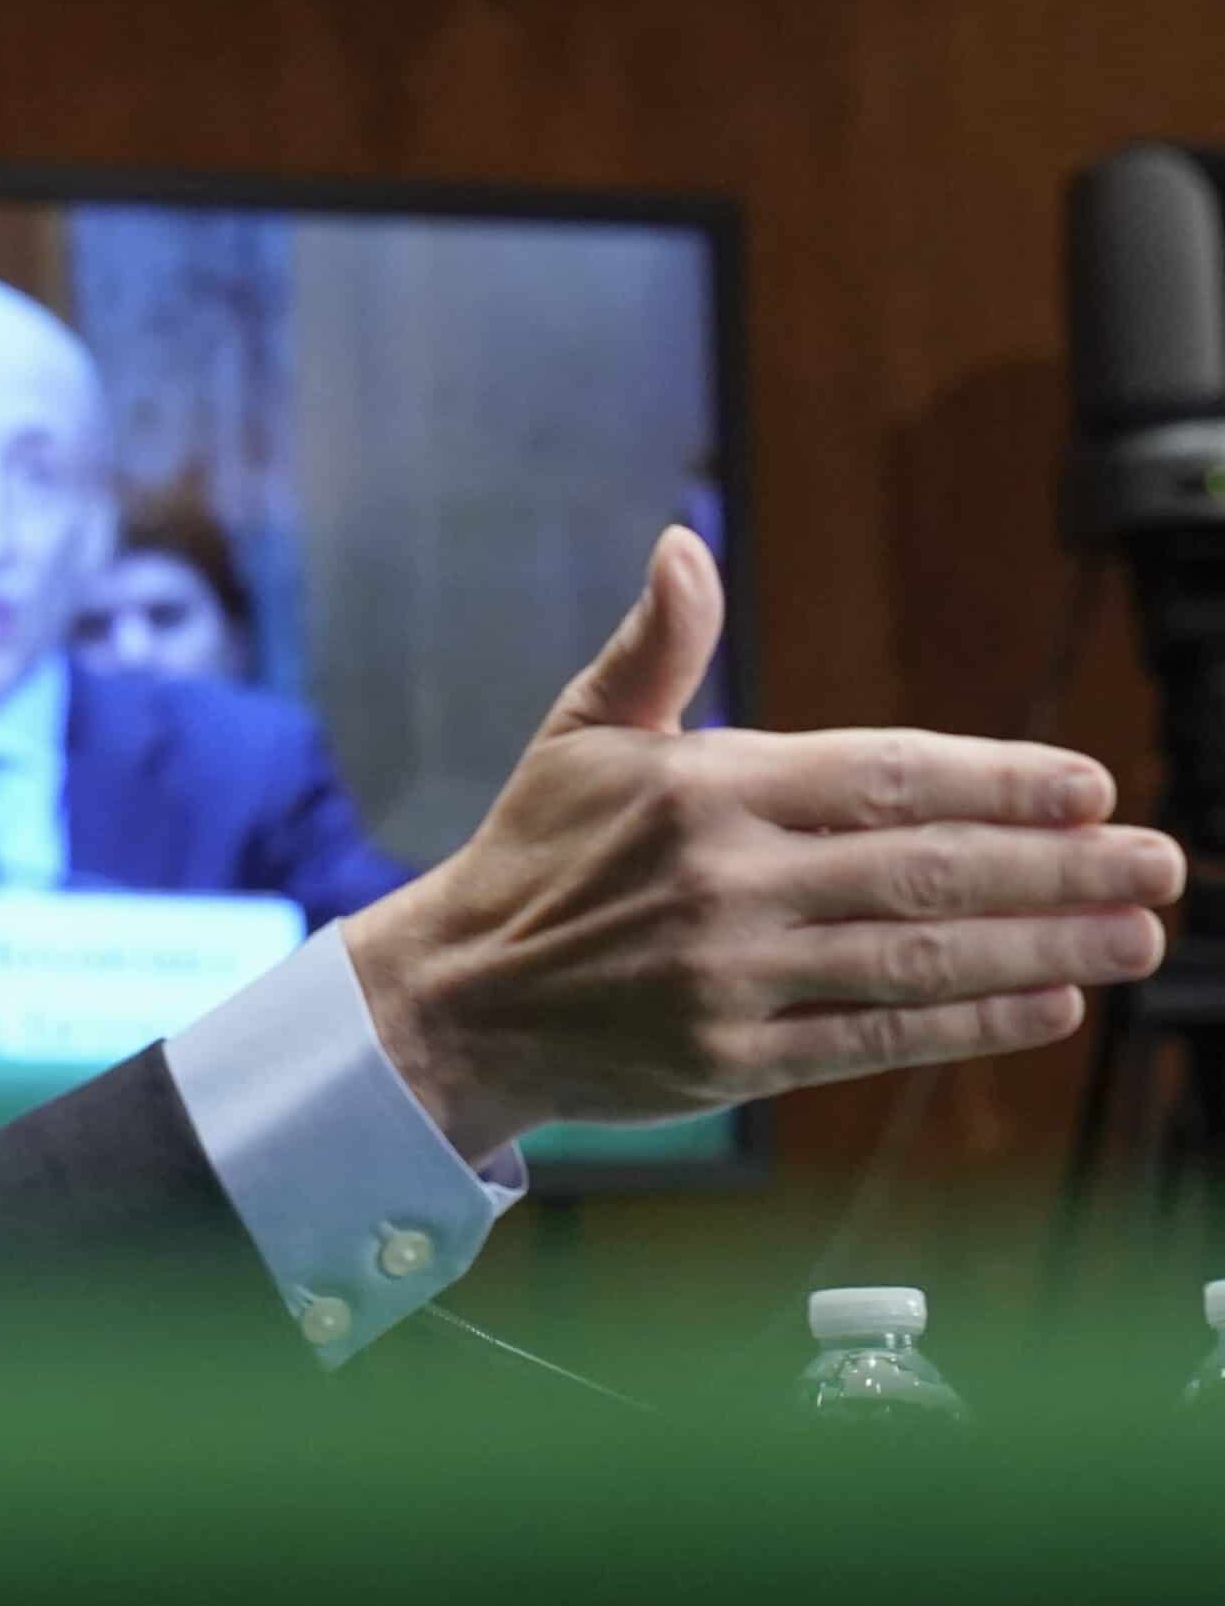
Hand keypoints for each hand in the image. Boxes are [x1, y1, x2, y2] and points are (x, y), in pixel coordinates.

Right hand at [343, 526, 1184, 1160]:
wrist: (452, 1001)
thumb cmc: (530, 858)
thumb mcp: (580, 737)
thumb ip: (655, 647)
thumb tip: (682, 546)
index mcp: (705, 789)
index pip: (886, 776)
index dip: (1000, 781)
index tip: (1091, 787)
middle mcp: (727, 880)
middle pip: (927, 869)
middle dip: (1057, 867)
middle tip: (1159, 862)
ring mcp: (732, 975)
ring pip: (919, 958)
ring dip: (1044, 947)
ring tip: (1135, 936)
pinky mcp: (731, 1059)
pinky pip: (874, 1038)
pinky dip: (969, 1024)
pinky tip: (1048, 1005)